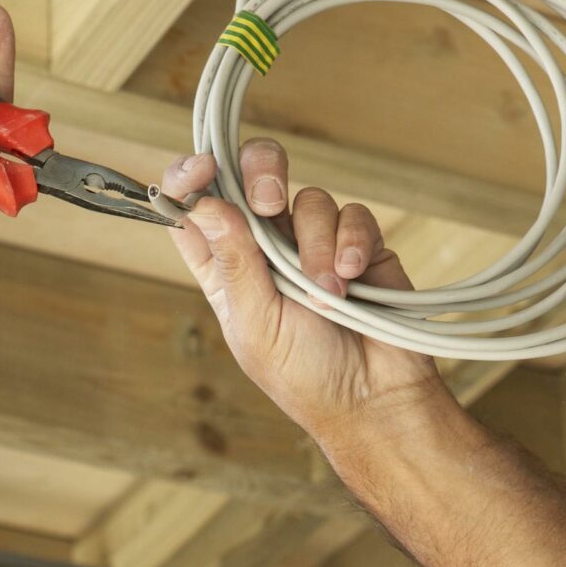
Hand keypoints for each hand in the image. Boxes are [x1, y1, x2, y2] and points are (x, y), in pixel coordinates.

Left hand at [161, 140, 447, 440]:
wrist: (375, 397)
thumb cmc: (304, 374)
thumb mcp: (255, 322)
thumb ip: (235, 261)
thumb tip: (204, 204)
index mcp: (224, 266)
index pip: (194, 207)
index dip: (190, 178)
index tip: (200, 169)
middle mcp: (264, 245)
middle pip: (252, 177)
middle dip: (261, 173)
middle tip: (270, 200)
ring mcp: (311, 240)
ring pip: (308, 198)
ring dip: (315, 243)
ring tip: (326, 291)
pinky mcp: (357, 241)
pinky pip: (352, 213)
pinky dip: (351, 242)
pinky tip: (353, 276)